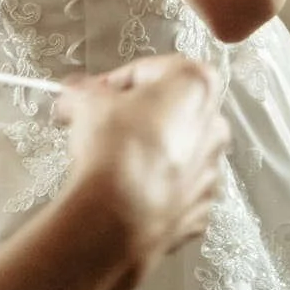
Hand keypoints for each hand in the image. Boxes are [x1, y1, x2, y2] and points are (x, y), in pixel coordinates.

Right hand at [54, 54, 229, 286]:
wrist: (118, 218)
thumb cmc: (113, 148)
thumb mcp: (86, 99)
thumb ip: (85, 90)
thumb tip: (75, 93)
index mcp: (196, 86)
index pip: (151, 70)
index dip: (116, 81)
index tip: (95, 94)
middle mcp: (214, 126)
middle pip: (169, 110)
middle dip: (134, 115)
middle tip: (100, 123)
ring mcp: (211, 173)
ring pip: (175, 151)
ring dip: (146, 151)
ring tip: (109, 160)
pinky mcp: (201, 211)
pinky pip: (175, 189)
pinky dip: (154, 187)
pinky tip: (125, 189)